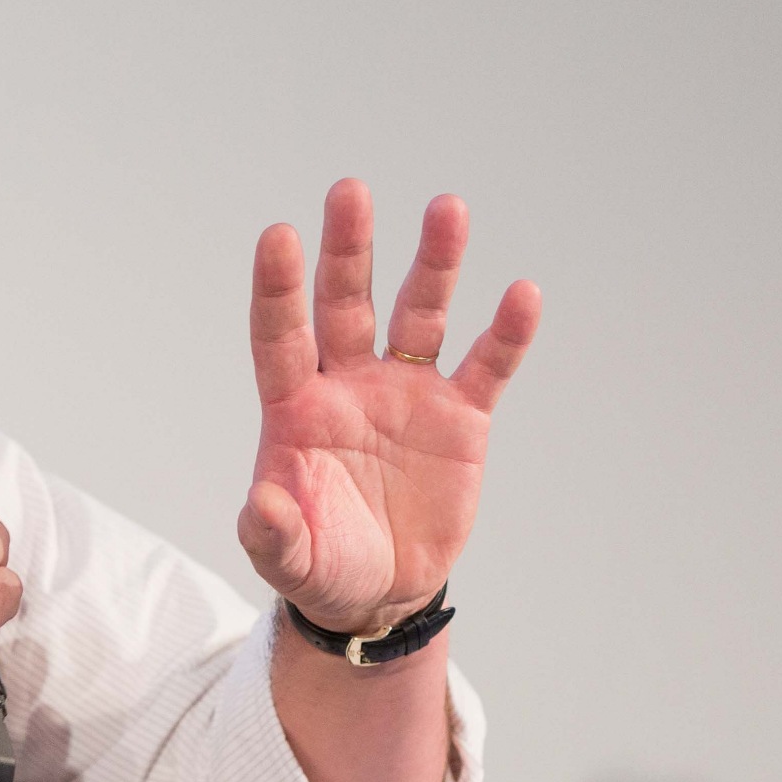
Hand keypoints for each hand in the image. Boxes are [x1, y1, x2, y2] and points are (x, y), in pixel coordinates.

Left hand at [238, 180, 540, 634]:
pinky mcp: (461, 417)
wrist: (381, 590)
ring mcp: (407, 392)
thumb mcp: (289, 558)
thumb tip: (259, 507)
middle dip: (348, 249)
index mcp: (296, 406)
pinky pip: (487, 366)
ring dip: (434, 263)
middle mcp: (349, 383)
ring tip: (447, 209)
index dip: (278, 288)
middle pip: (346, 303)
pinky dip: (506, 334)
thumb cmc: (321, 564)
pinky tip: (522, 295)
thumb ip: (272, 533)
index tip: (279, 235)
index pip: (281, 335)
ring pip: (421, 314)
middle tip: (350, 190)